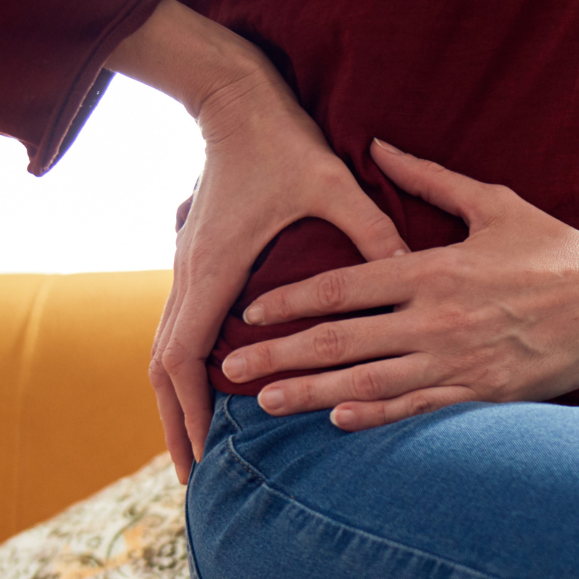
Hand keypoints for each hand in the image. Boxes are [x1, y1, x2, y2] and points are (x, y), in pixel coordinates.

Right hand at [105, 0, 408, 480]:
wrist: (235, 99)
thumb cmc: (282, 141)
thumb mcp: (332, 183)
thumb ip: (370, 228)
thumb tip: (413, 267)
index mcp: (215, 269)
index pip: (187, 357)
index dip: (193, 411)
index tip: (205, 456)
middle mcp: (190, 277)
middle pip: (165, 370)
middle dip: (178, 426)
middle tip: (196, 479)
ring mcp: (188, 272)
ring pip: (167, 355)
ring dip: (179, 404)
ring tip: (197, 452)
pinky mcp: (198, 266)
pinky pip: (182, 334)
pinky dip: (187, 374)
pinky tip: (210, 399)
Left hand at [220, 139, 578, 429]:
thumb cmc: (556, 248)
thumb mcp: (493, 202)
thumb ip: (428, 178)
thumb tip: (376, 144)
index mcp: (433, 268)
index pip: (344, 287)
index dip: (291, 301)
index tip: (251, 313)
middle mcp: (437, 317)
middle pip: (342, 340)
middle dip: (282, 355)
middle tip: (231, 370)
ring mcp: (460, 359)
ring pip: (370, 382)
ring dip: (312, 393)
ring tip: (265, 405)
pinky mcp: (486, 393)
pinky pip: (421, 409)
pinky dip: (378, 418)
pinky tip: (338, 423)